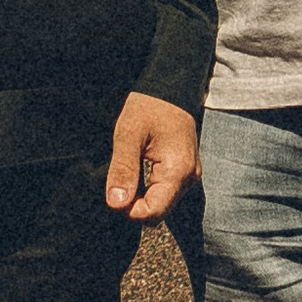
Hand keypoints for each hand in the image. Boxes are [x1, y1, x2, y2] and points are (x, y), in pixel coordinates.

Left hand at [106, 93, 199, 223]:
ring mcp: (189, 177)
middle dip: (134, 207)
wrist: (169, 90)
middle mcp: (189, 179)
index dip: (129, 211)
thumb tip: (116, 203)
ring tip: (125, 176)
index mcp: (178, 171)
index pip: (153, 212)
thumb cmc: (148, 107)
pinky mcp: (184, 173)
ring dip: (140, 199)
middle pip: (158, 212)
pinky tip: (136, 176)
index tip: (112, 194)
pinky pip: (165, 194)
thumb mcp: (128, 134)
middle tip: (115, 184)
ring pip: (161, 205)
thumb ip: (123, 169)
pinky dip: (148, 191)